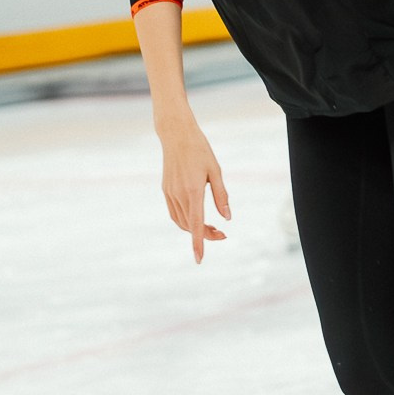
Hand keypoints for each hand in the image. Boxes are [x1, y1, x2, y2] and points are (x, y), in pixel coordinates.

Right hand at [158, 118, 229, 263]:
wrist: (176, 135)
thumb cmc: (200, 150)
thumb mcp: (215, 171)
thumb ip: (221, 195)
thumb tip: (227, 218)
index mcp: (193, 190)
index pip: (195, 224)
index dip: (199, 243)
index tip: (199, 260)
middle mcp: (179, 195)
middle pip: (189, 226)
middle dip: (204, 235)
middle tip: (222, 234)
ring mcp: (170, 193)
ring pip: (181, 222)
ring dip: (195, 229)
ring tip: (213, 228)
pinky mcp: (166, 190)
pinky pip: (174, 213)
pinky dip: (185, 221)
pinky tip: (196, 218)